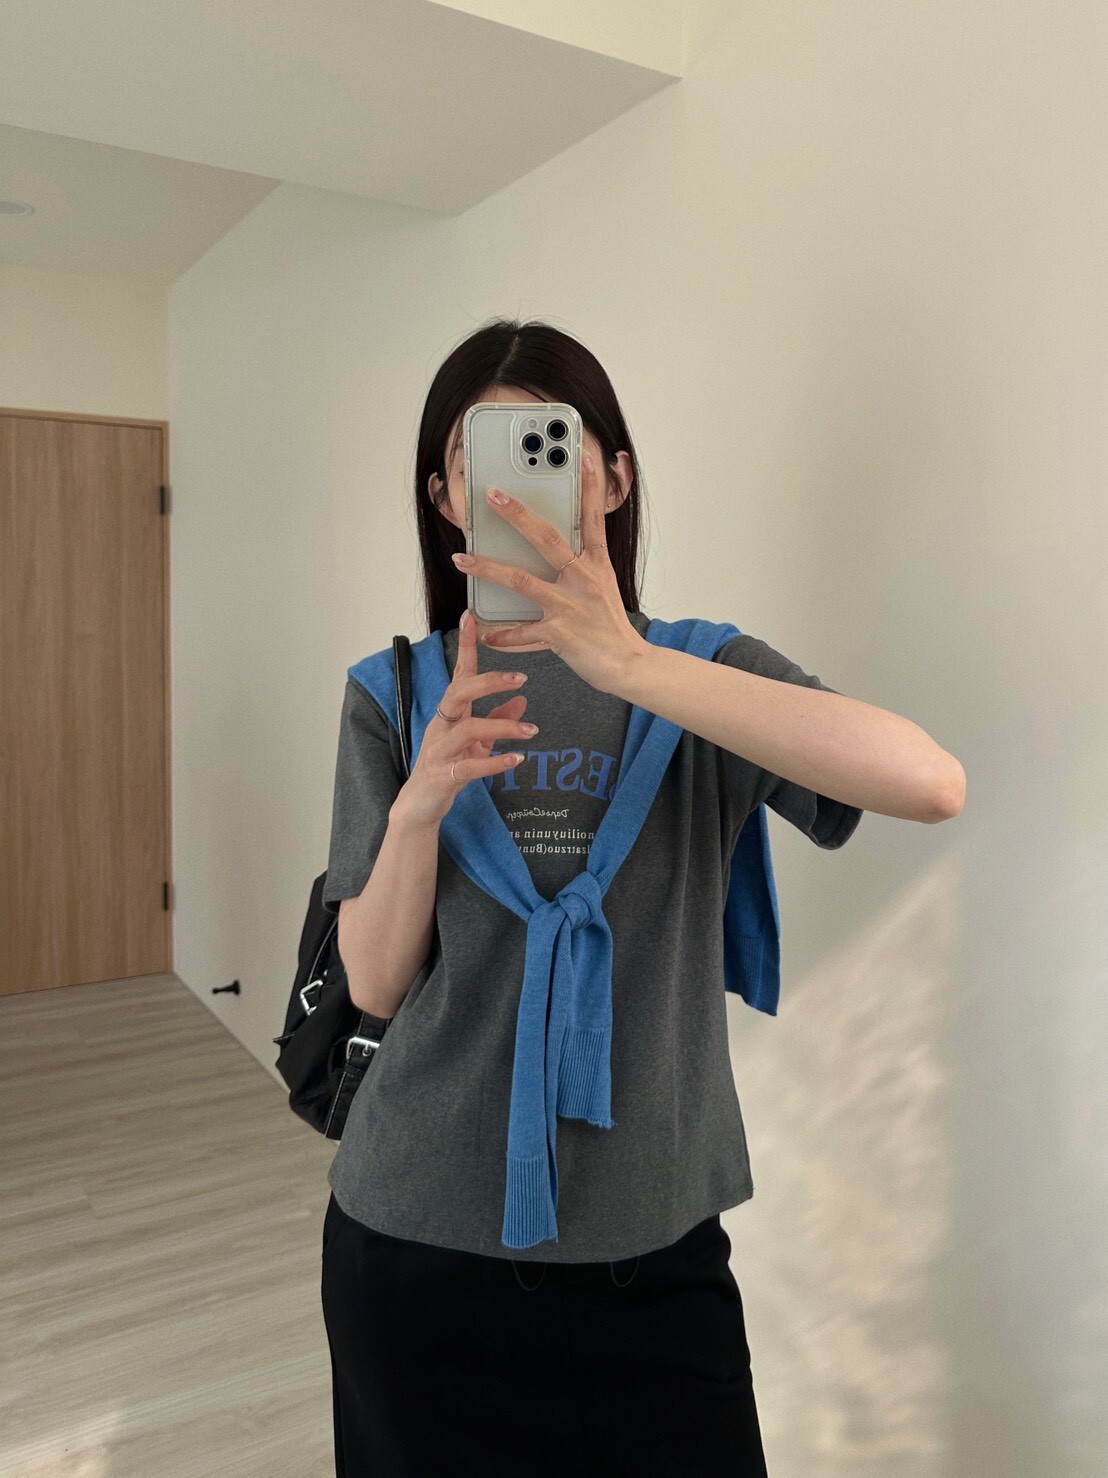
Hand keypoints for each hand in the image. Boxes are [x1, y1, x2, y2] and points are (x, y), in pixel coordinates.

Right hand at [397, 609, 535, 825]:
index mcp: (449, 713)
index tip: (471, 617)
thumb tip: (522, 699)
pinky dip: (495, 762)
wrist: (421, 804)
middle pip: (459, 692)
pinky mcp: (443, 775)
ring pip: (468, 729)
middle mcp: (442, 725)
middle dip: (488, 682)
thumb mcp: (476, 742)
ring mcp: (440, 750)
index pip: (459, 673)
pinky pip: (469, 766)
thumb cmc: (447, 767)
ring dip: (503, 728)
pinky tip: (516, 760)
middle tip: (521, 678)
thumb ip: (498, 720)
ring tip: (532, 732)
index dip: (465, 646)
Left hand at [450, 452, 644, 693]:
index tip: (583, 456)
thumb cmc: (611, 627)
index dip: (590, 487)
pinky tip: (484, 634)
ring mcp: (569, 606)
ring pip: (520, 580)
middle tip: (492, 495)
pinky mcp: (558, 634)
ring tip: (462, 559)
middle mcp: (583, 580)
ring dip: (487, 568)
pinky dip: (501, 634)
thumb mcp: (605, 587)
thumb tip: (562, 549)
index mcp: (597, 565)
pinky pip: (521, 631)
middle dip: (516, 514)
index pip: (594, 518)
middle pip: (546, 539)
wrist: (629, 666)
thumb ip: (583, 565)